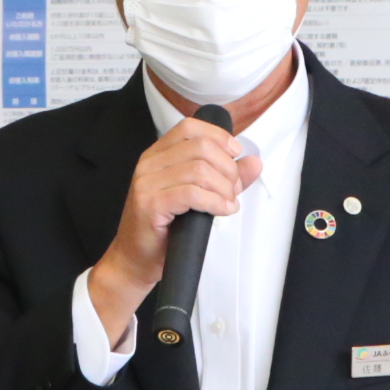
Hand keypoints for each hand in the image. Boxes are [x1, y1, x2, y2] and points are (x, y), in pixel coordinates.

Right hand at [87, 115, 261, 346]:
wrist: (135, 261)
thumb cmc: (164, 230)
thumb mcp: (197, 197)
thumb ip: (225, 177)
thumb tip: (254, 162)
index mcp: (157, 155)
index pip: (190, 128)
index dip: (218, 137)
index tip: (235, 154)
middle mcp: (149, 164)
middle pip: (200, 147)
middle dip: (227, 167)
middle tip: (233, 189)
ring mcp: (147, 183)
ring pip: (199, 169)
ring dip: (223, 187)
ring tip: (228, 203)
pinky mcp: (150, 205)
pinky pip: (191, 194)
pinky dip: (215, 201)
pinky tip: (222, 210)